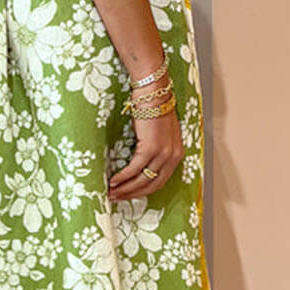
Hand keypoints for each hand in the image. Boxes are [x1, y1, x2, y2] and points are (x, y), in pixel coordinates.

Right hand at [108, 76, 182, 201]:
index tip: (129, 195)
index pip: (160, 181)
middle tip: (117, 198)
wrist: (154, 92)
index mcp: (177, 154)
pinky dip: (123, 177)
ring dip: (125, 188)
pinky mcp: (150, 148)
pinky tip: (112, 181)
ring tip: (112, 192)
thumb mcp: (161, 132)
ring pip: (142, 179)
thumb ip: (157, 148)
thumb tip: (142, 162)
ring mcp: (163, 153)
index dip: (143, 191)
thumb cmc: (154, 108)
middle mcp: (173, 157)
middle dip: (133, 194)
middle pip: (152, 184)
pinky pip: (135, 169)